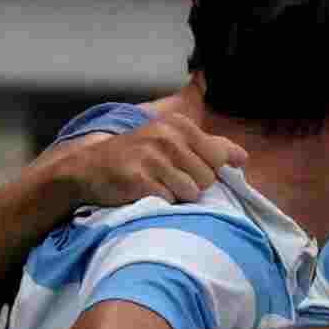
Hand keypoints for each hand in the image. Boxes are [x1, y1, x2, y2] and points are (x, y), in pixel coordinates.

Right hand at [51, 108, 245, 212]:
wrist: (85, 169)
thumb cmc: (137, 157)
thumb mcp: (172, 142)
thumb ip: (210, 147)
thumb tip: (243, 158)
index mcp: (179, 125)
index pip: (219, 159)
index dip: (206, 171)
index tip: (184, 168)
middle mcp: (166, 137)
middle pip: (208, 178)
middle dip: (191, 185)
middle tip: (165, 178)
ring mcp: (150, 157)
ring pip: (191, 192)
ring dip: (175, 196)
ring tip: (155, 185)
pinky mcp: (137, 179)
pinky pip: (169, 201)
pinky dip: (159, 202)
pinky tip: (143, 192)